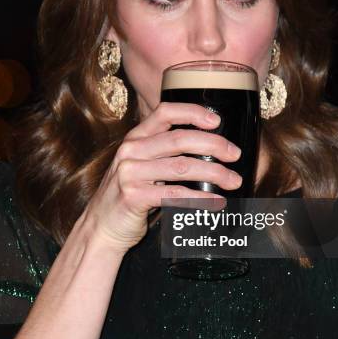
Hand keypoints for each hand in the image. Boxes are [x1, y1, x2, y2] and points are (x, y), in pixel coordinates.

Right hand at [76, 102, 241, 253]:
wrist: (102, 227)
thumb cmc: (131, 194)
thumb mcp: (142, 165)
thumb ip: (164, 152)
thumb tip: (210, 147)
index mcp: (136, 137)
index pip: (165, 112)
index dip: (193, 112)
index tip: (217, 121)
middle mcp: (131, 150)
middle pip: (180, 139)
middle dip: (214, 145)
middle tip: (235, 154)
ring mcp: (130, 173)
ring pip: (182, 167)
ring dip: (214, 173)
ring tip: (234, 180)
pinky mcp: (134, 196)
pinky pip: (175, 194)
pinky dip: (200, 198)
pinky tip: (217, 201)